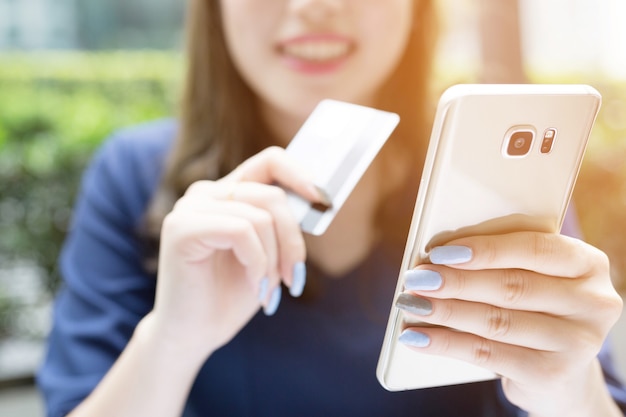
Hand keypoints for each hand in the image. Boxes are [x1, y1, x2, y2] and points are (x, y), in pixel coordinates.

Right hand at [149, 147, 326, 360]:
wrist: (194, 334)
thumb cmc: (231, 294)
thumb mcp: (269, 253)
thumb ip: (283, 224)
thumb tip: (317, 201)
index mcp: (228, 193)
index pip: (270, 161)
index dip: (301, 174)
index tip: (323, 202)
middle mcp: (206, 193)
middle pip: (272, 195)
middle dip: (292, 240)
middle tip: (295, 277)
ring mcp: (190, 207)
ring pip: (260, 216)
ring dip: (274, 260)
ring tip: (267, 288)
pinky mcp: (182, 227)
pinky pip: (241, 231)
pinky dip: (256, 263)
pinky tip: (252, 284)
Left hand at [396, 232, 623, 415]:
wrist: (560, 371)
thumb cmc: (535, 308)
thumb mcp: (533, 278)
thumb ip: (501, 262)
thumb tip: (437, 255)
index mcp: (587, 264)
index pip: (534, 248)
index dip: (485, 249)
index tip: (440, 251)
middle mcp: (593, 302)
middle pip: (511, 286)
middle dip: (456, 281)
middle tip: (416, 277)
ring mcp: (577, 343)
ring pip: (496, 321)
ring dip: (445, 311)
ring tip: (410, 303)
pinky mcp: (551, 374)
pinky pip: (488, 354)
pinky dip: (446, 344)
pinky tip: (417, 337)